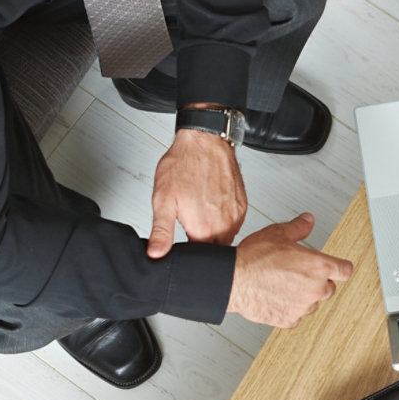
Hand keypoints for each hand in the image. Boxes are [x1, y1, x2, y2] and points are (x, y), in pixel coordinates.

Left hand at [147, 128, 247, 256]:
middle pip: (214, 250)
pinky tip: (211, 206)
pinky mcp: (242, 205)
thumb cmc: (183, 165)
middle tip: (189, 224)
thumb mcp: (163, 200)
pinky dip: (223, 220)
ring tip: (199, 213)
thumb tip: (156, 255)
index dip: (188, 253)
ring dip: (213, 232)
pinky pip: (234, 222)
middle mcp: (224, 225)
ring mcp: (236, 215)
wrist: (204, 141)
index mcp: (204, 229)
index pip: (199, 258)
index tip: (181, 241)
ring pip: (226, 237)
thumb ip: (161, 232)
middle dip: (201, 244)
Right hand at [226, 214, 354, 327]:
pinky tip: (277, 297)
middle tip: (299, 273)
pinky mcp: (289, 320)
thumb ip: (299, 228)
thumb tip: (308, 221)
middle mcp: (315, 289)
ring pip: (312, 303)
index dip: (341, 268)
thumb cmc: (254, 258)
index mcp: (319, 266)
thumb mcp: (279, 233)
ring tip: (285, 285)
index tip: (338, 268)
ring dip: (304, 296)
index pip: (345, 271)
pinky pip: (297, 316)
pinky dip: (290, 309)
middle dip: (318, 281)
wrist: (233, 280)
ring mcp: (303, 307)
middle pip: (330, 288)